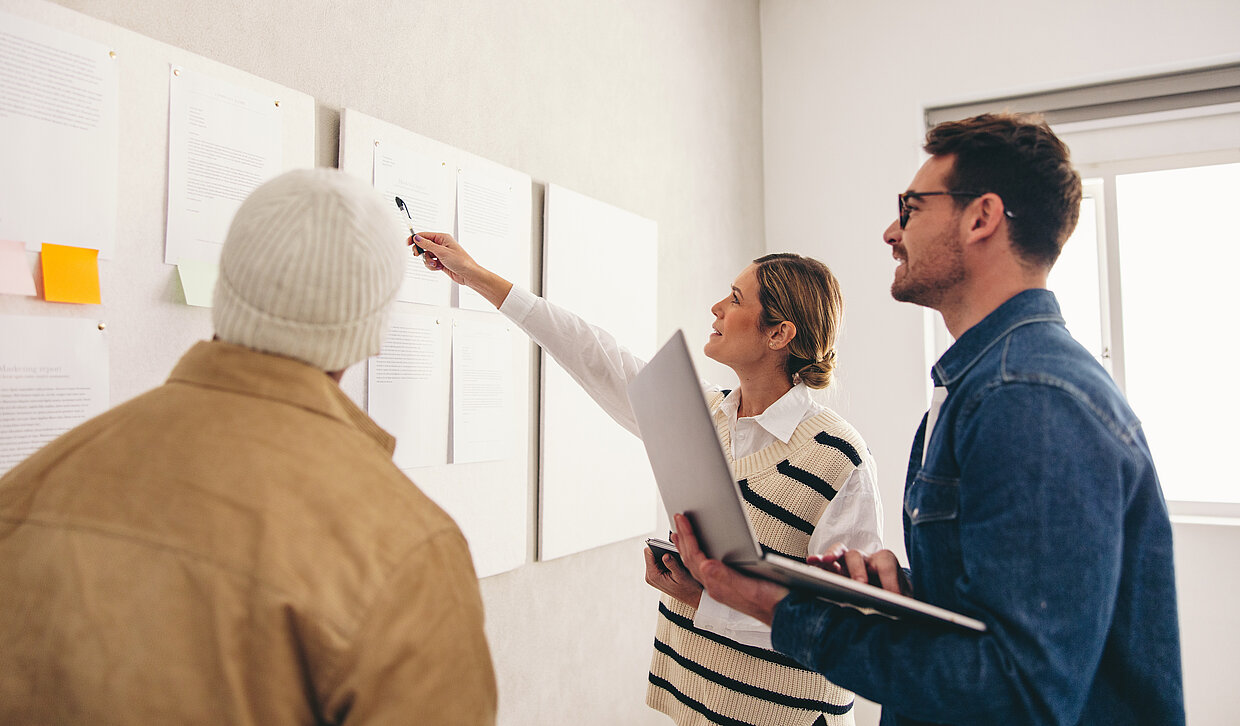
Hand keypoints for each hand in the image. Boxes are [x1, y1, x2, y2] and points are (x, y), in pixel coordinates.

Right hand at [412, 232, 512, 307]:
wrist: (468, 274)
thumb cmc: (460, 261)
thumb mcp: (441, 252)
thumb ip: (427, 245)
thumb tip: (417, 238)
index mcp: (442, 238)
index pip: (424, 235)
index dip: (415, 239)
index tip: (407, 243)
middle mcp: (441, 244)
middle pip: (423, 245)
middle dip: (421, 252)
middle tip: (418, 255)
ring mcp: (440, 253)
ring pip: (426, 256)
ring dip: (428, 261)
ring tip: (435, 264)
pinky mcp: (440, 262)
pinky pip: (430, 263)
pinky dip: (431, 266)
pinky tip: (438, 268)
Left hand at [643, 545, 702, 607]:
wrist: (692, 597)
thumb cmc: (688, 589)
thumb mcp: (681, 575)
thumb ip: (672, 564)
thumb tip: (665, 555)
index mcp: (653, 575)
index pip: (648, 552)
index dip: (657, 546)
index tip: (667, 545)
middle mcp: (650, 575)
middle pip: (651, 553)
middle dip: (662, 551)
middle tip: (674, 552)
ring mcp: (653, 575)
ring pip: (656, 556)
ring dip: (666, 555)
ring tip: (676, 558)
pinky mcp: (658, 574)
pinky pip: (660, 561)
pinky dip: (668, 559)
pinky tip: (676, 562)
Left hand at [673, 514, 788, 625]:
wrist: (783, 615)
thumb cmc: (770, 603)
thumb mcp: (749, 588)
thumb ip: (726, 578)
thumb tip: (705, 565)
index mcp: (717, 586)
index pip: (696, 557)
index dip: (688, 537)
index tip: (681, 518)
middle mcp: (715, 587)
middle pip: (692, 560)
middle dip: (684, 538)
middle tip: (677, 518)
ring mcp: (720, 587)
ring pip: (696, 564)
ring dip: (687, 547)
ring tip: (680, 533)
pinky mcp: (727, 586)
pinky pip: (704, 568)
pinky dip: (697, 555)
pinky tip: (699, 550)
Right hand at [808, 543, 911, 595]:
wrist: (888, 603)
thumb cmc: (894, 601)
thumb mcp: (902, 603)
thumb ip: (901, 604)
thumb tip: (900, 612)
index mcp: (883, 565)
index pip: (886, 562)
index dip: (890, 578)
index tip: (894, 597)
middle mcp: (864, 561)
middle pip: (859, 556)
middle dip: (858, 570)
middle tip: (859, 586)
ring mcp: (847, 564)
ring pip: (839, 553)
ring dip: (832, 555)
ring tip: (826, 560)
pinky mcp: (833, 572)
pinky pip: (824, 562)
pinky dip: (817, 560)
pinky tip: (812, 562)